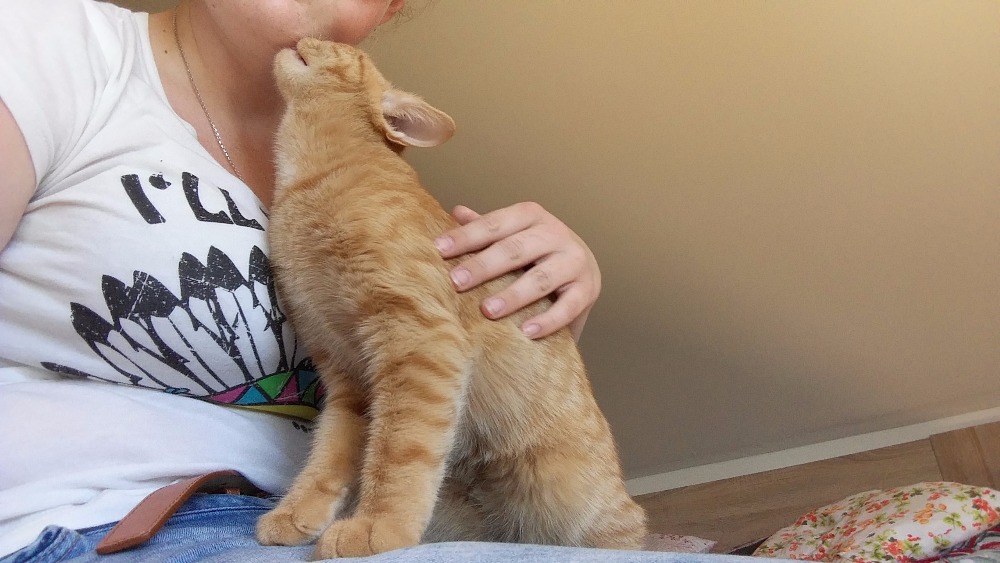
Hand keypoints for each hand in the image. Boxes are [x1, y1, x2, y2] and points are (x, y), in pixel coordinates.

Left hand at [434, 202, 600, 340]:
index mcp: (532, 216)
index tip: (439, 249)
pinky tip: (526, 332)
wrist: (582, 271)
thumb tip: (456, 212)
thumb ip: (487, 228)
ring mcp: (574, 262)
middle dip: (484, 266)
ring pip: (541, 278)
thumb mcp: (512, 236)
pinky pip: (567, 307)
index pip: (495, 224)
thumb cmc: (536, 254)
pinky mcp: (587, 290)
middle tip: (456, 282)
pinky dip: (547, 320)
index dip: (467, 236)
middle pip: (516, 249)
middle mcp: (556, 234)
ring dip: (513, 295)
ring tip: (487, 310)